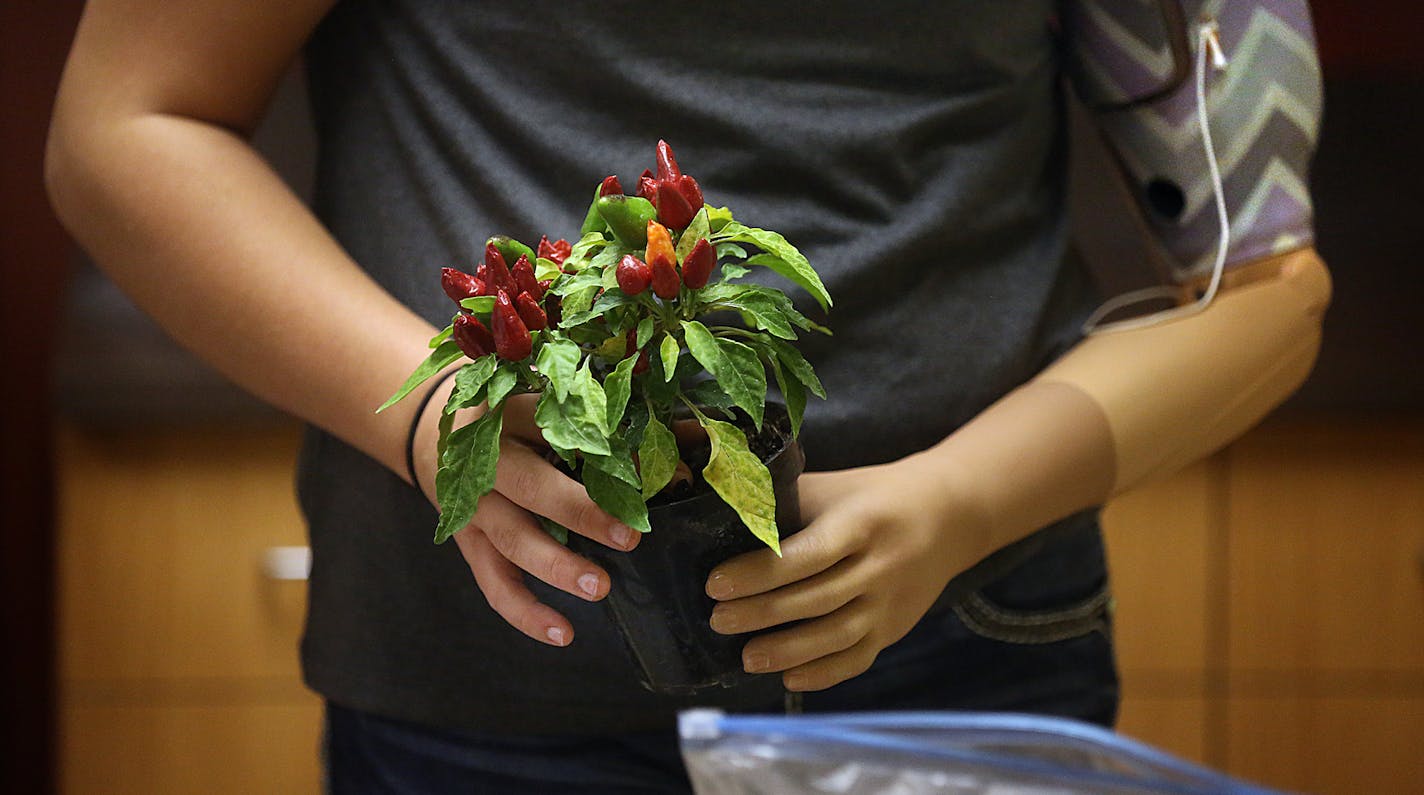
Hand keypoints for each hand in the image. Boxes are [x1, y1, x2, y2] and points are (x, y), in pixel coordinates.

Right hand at [412, 390, 639, 648]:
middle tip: (630, 537)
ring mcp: (473, 507)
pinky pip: (495, 583)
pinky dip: (525, 612)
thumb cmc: (519, 421)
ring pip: (511, 539)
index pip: (563, 431)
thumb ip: (620, 430)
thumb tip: (693, 451)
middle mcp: (487, 461)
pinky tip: (562, 633)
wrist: (436, 434)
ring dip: (555, 566)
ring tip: (599, 587)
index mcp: (515, 414)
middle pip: (529, 485)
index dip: (611, 454)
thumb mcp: (557, 411)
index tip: (661, 477)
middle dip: (579, 512)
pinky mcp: (469, 543)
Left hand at [705, 453, 985, 690]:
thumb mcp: (831, 487)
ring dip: (787, 651)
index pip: (806, 555)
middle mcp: (879, 566)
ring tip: (746, 658)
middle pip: (816, 599)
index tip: (715, 584)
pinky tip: (788, 679)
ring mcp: (889, 603)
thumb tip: (718, 518)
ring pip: (836, 636)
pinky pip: (857, 659)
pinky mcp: (894, 629)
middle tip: (717, 621)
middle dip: (761, 614)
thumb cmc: (871, 495)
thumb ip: (784, 503)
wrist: (948, 514)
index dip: (758, 573)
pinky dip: (823, 674)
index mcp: (859, 523)